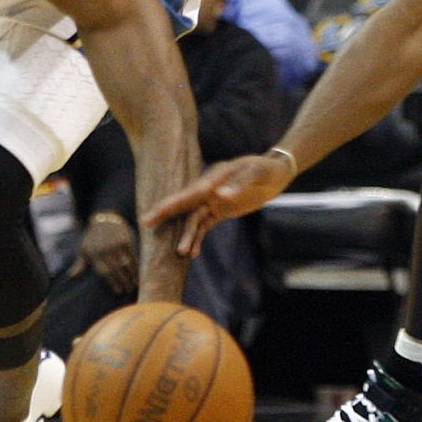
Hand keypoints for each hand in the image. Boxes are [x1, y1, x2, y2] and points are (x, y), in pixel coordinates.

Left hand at [75, 212, 137, 294]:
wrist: (105, 218)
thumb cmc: (92, 237)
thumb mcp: (84, 249)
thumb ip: (79, 263)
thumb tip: (71, 277)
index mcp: (94, 254)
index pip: (105, 272)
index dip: (113, 283)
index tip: (118, 292)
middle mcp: (106, 249)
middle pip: (117, 269)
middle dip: (123, 281)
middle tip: (128, 290)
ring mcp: (116, 244)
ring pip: (126, 263)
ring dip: (132, 275)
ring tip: (134, 284)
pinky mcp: (126, 239)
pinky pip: (133, 255)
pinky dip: (136, 265)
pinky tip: (138, 272)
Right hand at [142, 151, 295, 257]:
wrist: (276, 173)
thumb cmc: (265, 169)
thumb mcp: (256, 173)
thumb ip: (239, 183)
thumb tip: (221, 195)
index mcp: (214, 177)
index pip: (189, 192)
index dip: (172, 203)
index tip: (155, 211)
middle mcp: (209, 188)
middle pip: (184, 204)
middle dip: (165, 214)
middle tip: (145, 224)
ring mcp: (213, 199)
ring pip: (194, 219)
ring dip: (187, 235)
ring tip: (181, 253)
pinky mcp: (220, 209)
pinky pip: (205, 225)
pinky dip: (199, 237)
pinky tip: (194, 252)